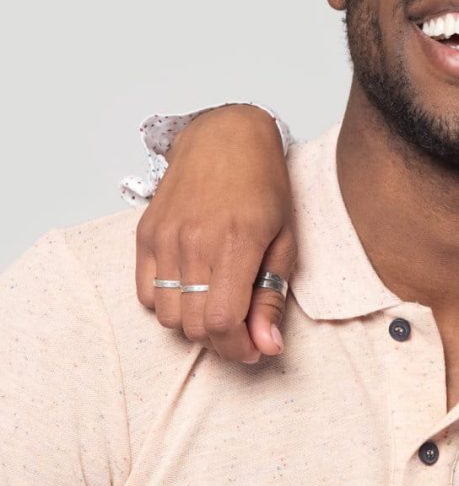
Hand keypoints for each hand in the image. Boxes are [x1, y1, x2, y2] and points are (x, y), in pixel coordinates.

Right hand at [135, 105, 295, 362]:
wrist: (226, 137)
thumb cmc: (264, 185)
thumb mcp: (285, 239)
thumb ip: (272, 295)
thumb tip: (267, 344)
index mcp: (235, 243)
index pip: (223, 322)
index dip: (239, 347)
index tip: (255, 348)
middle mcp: (193, 243)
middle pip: (195, 325)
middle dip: (222, 341)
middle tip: (243, 331)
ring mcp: (164, 239)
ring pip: (168, 316)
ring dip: (195, 325)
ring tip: (220, 305)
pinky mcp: (145, 236)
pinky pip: (146, 295)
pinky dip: (169, 305)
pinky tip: (194, 290)